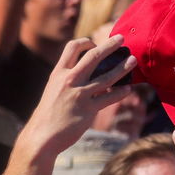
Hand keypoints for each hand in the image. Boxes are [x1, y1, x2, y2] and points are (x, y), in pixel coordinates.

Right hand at [23, 37, 134, 153]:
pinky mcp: (89, 109)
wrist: (41, 136)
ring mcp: (80, 94)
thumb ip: (67, 81)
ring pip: (108, 76)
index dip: (85, 42)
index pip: (72, 48)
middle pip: (93, 56)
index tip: (95, 43)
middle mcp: (69, 80)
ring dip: (123, 67)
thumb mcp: (53, 91)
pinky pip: (110, 98)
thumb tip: (86, 75)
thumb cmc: (48, 114)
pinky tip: (128, 90)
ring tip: (133, 61)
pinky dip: (121, 93)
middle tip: (121, 38)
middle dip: (110, 45)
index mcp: (58, 74)